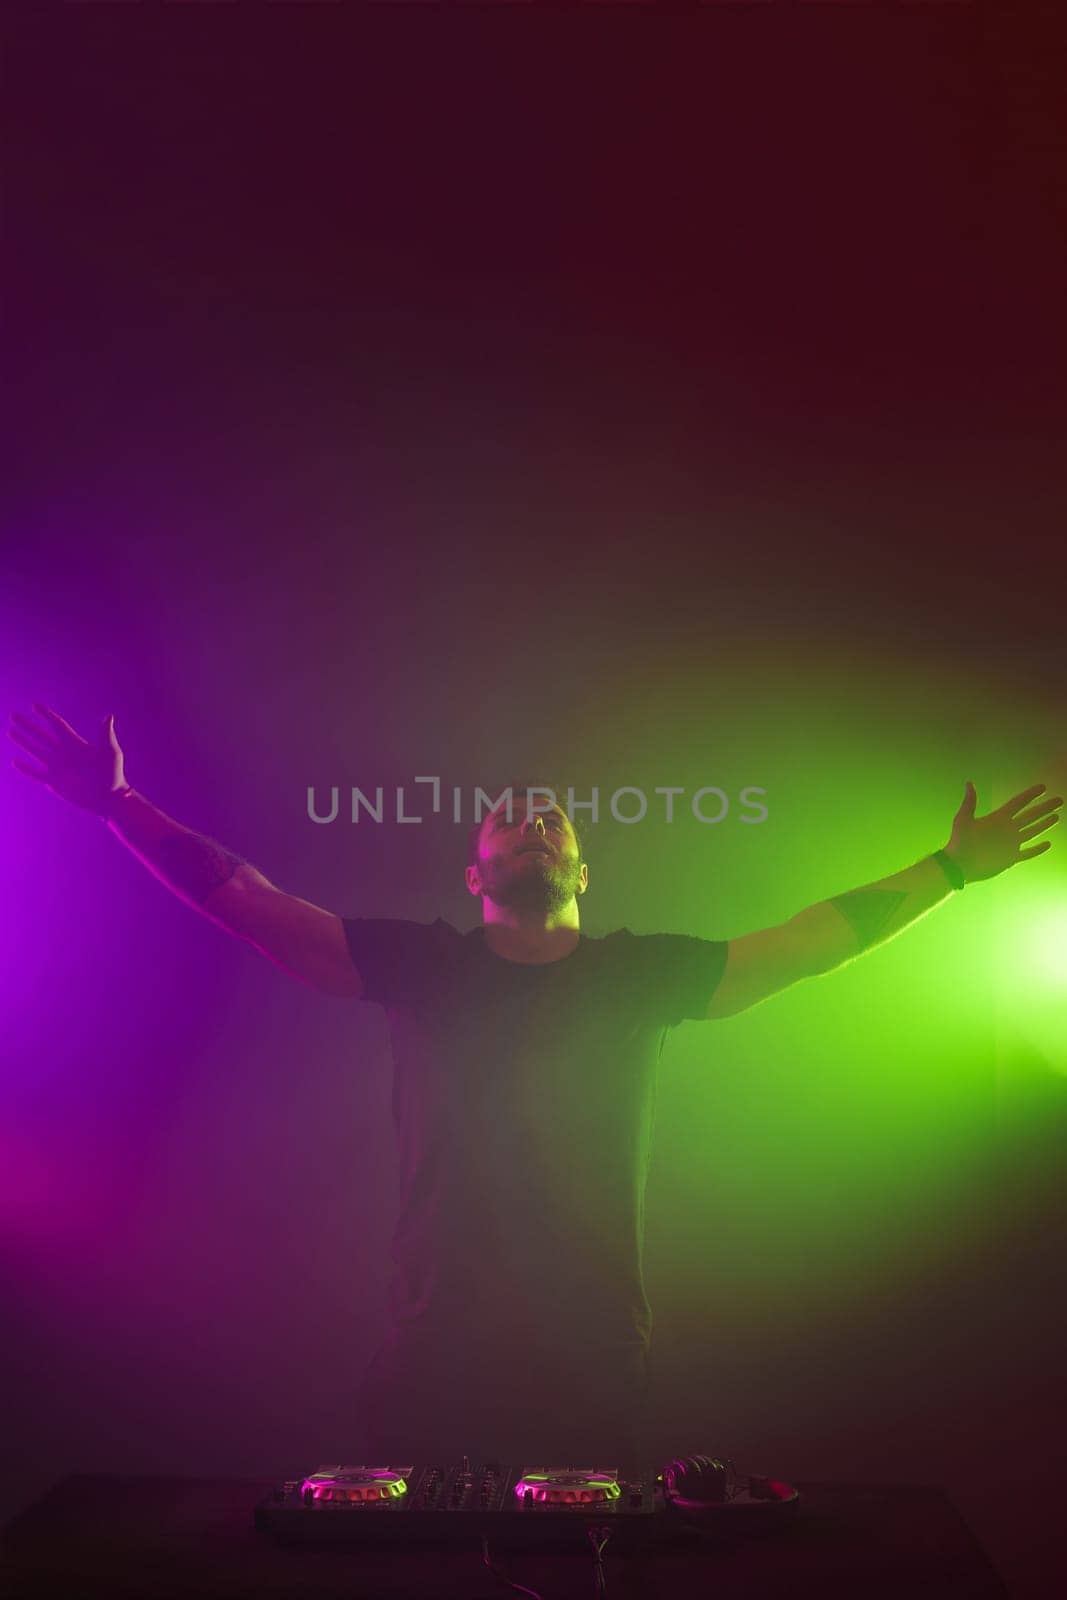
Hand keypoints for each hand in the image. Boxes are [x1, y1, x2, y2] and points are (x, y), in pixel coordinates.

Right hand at [8, 703, 129, 817]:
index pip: (57, 725)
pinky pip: (36, 773)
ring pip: (36, 751)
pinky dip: (26, 768)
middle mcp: (64, 753)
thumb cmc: (113, 774)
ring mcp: (58, 767)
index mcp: (76, 744)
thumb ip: (106, 734)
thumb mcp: (111, 752)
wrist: (109, 798)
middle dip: (28, 726)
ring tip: (10, 732)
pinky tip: (15, 762)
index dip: (46, 715)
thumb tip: (109, 715)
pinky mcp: (55, 782)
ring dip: (23, 742)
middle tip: (13, 715)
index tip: (35, 705)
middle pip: (41, 736)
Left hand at [944, 780, 1061, 883]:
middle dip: (1045, 808)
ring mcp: (1010, 844)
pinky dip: (1037, 849)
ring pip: (1032, 832)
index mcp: (997, 818)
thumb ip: (969, 803)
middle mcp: (1006, 829)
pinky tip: (1048, 844)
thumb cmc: (958, 842)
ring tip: (1056, 816)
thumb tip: (969, 783)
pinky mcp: (1010, 858)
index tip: (1043, 787)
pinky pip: (1027, 853)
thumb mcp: (963, 820)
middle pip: (1030, 816)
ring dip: (1044, 824)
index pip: (1018, 803)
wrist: (958, 866)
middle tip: (1059, 800)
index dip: (1030, 795)